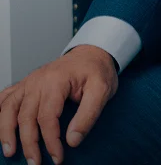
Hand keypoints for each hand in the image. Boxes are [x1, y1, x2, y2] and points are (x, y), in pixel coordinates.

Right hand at [0, 44, 117, 164]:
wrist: (91, 54)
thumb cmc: (96, 71)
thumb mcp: (103, 90)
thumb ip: (89, 115)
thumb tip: (72, 140)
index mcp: (57, 80)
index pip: (48, 117)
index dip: (50, 141)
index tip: (57, 157)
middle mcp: (38, 80)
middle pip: (26, 116)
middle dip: (29, 143)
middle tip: (35, 163)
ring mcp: (30, 81)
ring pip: (9, 108)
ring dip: (6, 131)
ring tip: (10, 152)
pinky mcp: (26, 84)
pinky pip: (6, 97)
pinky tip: (0, 126)